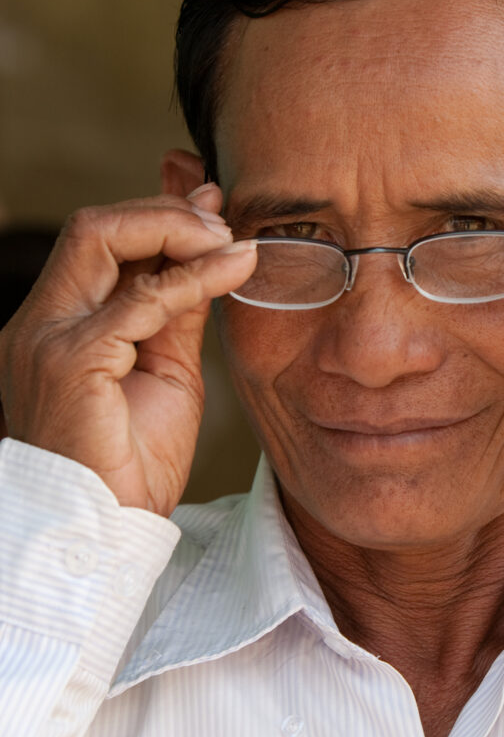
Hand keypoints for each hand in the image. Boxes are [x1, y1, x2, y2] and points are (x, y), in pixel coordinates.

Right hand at [0, 186, 256, 515]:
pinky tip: (230, 270)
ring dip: (176, 230)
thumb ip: (178, 312)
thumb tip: (211, 251)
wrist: (103, 533)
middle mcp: (39, 323)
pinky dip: (189, 278)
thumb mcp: (166, 371)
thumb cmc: (132, 464)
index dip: (156, 212)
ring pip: (102, 240)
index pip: (97, 242)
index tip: (212, 203)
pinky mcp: (68, 362)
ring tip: (231, 242)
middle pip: (92, 227)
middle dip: (164, 211)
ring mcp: (45, 339)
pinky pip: (136, 300)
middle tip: (223, 221)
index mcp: (56, 325)